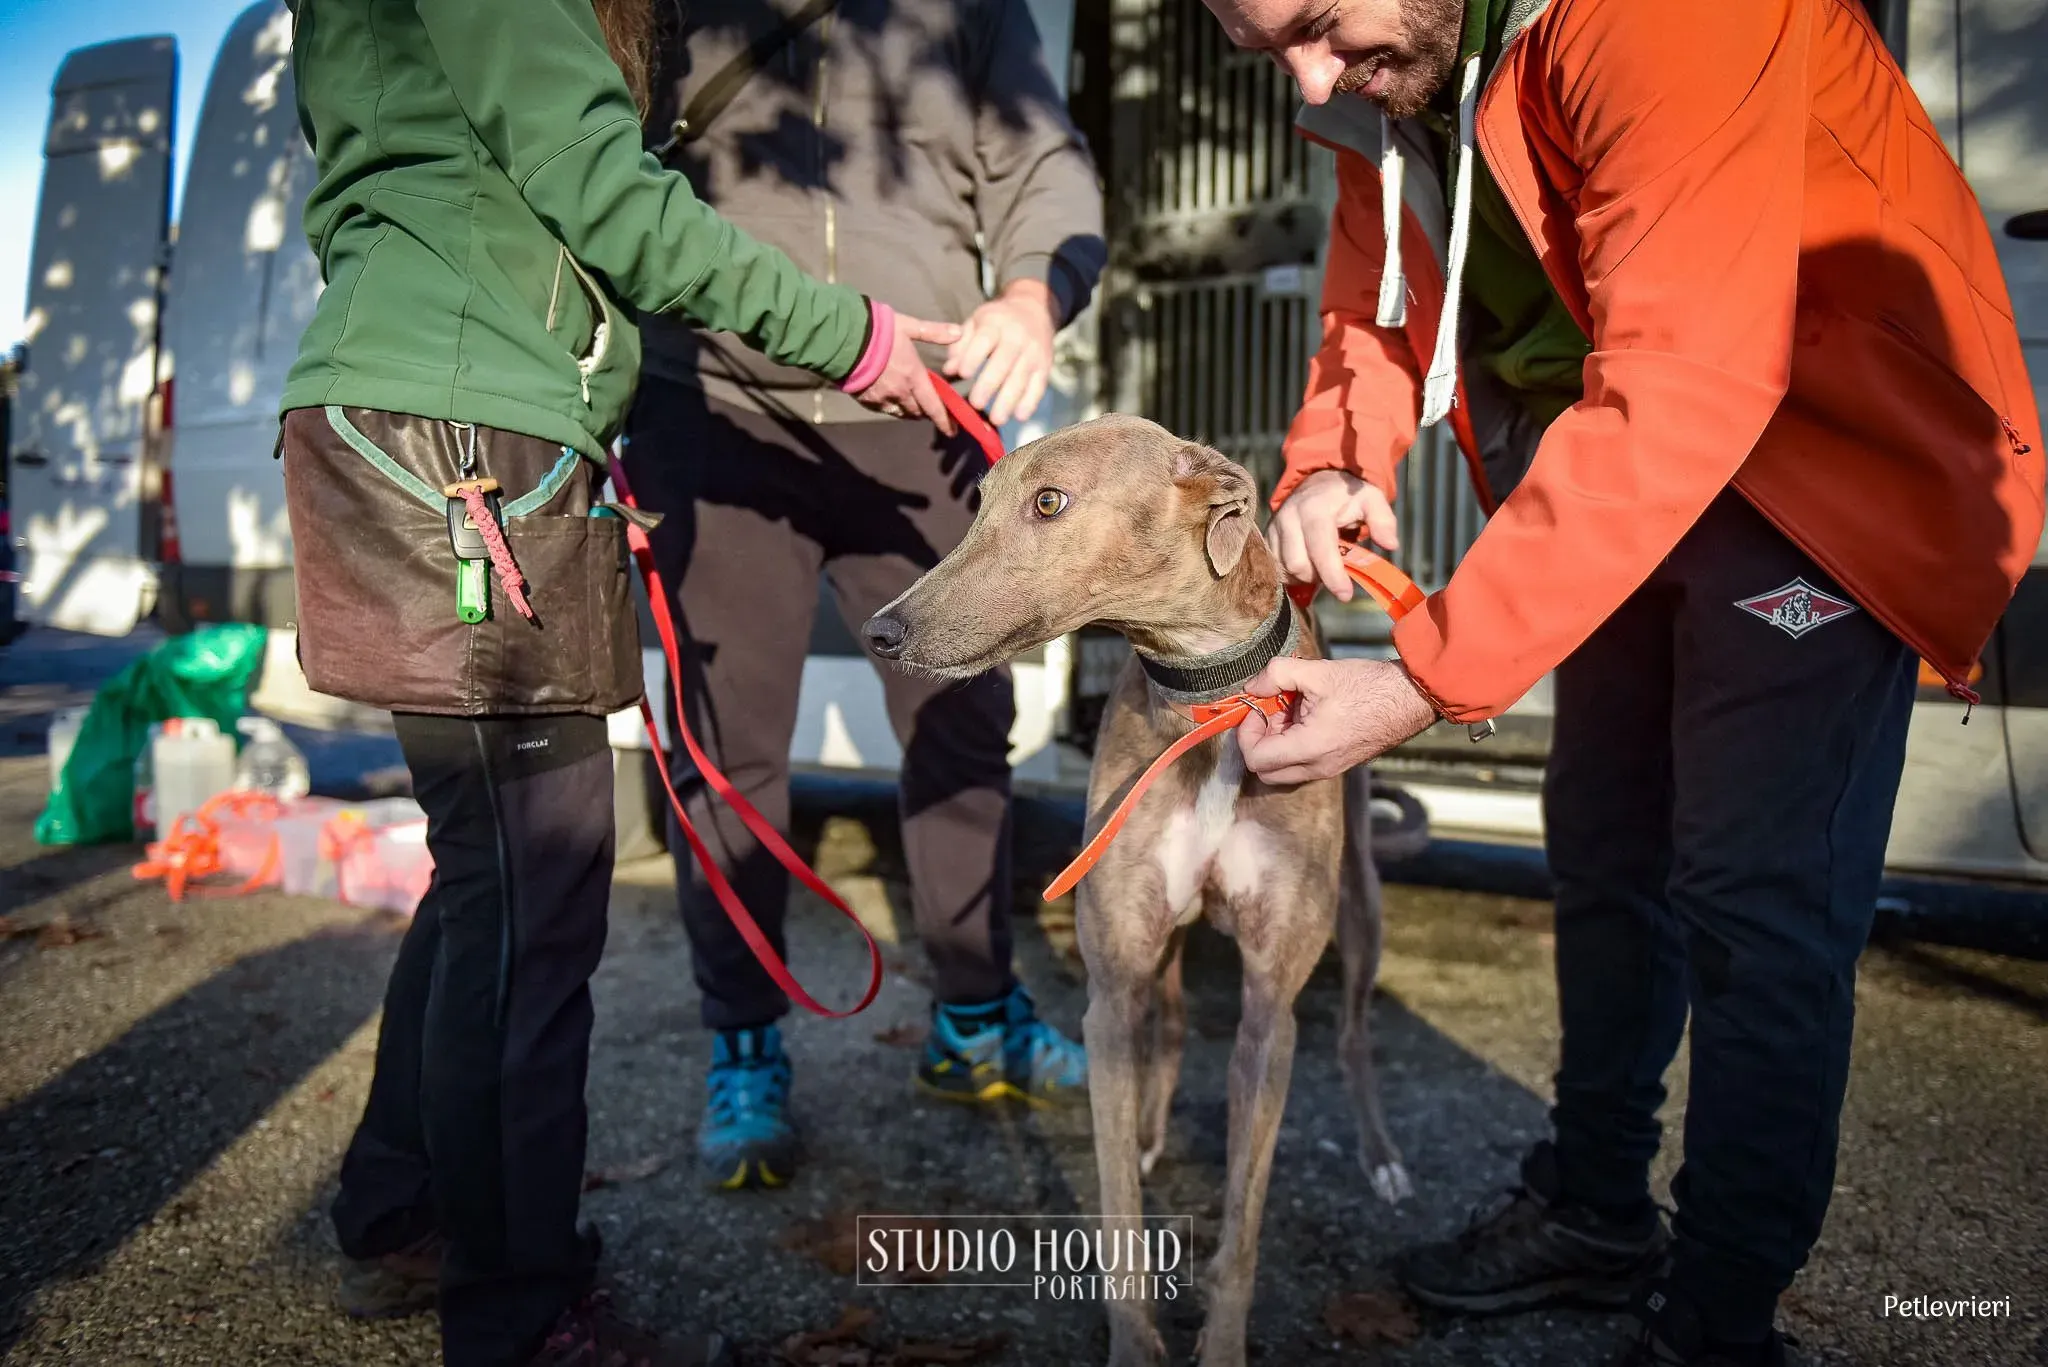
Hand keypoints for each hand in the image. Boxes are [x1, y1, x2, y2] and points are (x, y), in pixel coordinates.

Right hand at [854, 311, 964, 433]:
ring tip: (913, 407)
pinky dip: (892, 408)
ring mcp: (882, 399)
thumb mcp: (908, 326)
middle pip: (918, 412)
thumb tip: (959, 332)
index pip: (933, 406)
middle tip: (931, 410)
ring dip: (910, 412)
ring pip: (901, 413)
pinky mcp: (866, 400)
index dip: (944, 421)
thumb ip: (934, 332)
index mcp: (914, 377)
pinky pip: (884, 410)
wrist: (842, 339)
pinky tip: (891, 401)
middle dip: (926, 412)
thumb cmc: (877, 330)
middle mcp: (900, 392)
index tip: (952, 431)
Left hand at [944, 280, 1057, 426]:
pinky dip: (1030, 402)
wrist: (1034, 310)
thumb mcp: (975, 323)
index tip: (963, 374)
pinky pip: (1039, 386)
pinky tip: (1019, 416)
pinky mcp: (1045, 367)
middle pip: (1004, 362)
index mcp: (995, 324)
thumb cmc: (996, 321)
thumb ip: (960, 346)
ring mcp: (1033, 353)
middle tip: (976, 403)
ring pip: (1022, 377)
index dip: (973, 357)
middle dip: (990, 384)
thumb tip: (949, 370)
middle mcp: (1017, 338)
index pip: (984, 340)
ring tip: (996, 419)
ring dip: (1009, 400)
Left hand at [1234, 656, 1436, 784]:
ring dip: (1276, 743)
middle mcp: (1318, 767)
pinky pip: (1302, 765)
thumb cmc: (1369, 686)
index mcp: (1311, 748)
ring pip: (1283, 770)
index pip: (1256, 760)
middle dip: (1257, 741)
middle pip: (1265, 772)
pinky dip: (1293, 745)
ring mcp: (1329, 769)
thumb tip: (1252, 686)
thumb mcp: (1317, 671)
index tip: (1254, 709)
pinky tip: (1305, 715)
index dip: (1246, 733)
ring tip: (1289, 710)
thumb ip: (1276, 675)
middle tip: (1267, 711)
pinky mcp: (1337, 764)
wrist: (1410, 698)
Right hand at [1268, 469, 1399, 601]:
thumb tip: (1391, 544)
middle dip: (1318, 576)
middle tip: (1335, 571)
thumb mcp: (1371, 499)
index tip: (1346, 595)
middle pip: (1297, 564)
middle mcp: (1288, 517)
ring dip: (1305, 576)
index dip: (1331, 574)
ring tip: (1322, 565)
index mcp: (1314, 509)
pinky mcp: (1266, 539)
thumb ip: (1383, 520)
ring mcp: (1274, 528)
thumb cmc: (1346, 496)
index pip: (1319, 547)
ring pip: (1284, 569)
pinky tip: (1308, 565)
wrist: (1317, 482)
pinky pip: (1275, 568)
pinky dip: (1292, 575)